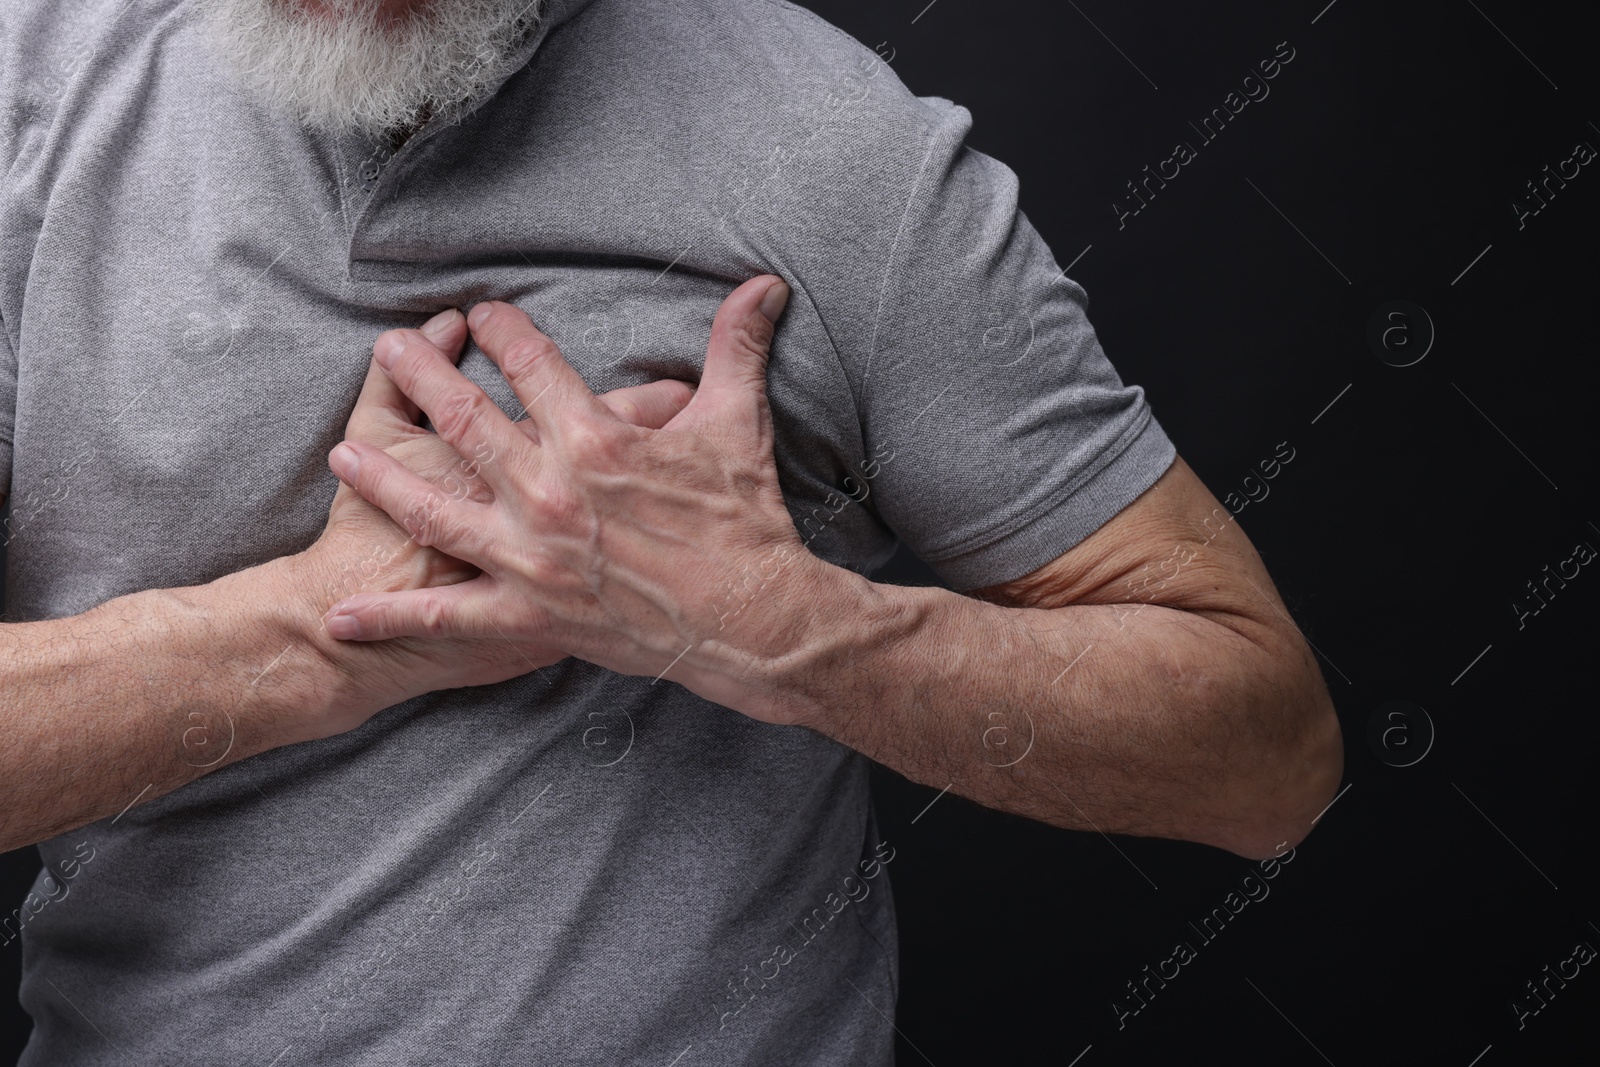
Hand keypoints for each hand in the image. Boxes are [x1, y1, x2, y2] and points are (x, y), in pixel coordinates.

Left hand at [319, 275, 843, 723]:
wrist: (750, 619)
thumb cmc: (743, 521)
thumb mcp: (738, 423)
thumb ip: (739, 347)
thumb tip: (764, 283)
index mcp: (593, 438)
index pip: (531, 364)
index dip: (502, 330)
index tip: (482, 315)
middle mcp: (547, 492)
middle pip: (464, 421)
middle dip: (421, 377)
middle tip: (390, 346)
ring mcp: (529, 558)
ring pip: (433, 511)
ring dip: (383, 481)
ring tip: (342, 456)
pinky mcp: (528, 616)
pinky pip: (448, 616)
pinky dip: (391, 616)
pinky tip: (340, 614)